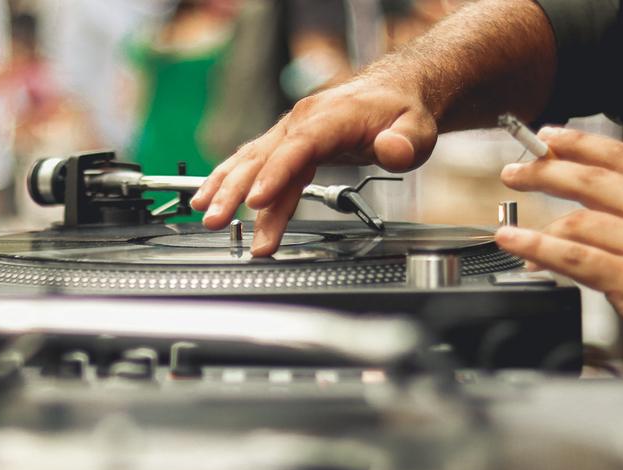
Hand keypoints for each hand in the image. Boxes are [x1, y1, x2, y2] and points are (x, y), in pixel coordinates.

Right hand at [190, 78, 437, 255]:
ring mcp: (290, 132)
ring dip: (224, 189)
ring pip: (251, 161)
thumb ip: (405, 142)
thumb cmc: (402, 113)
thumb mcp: (417, 130)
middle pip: (263, 158)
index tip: (256, 201)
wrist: (391, 94)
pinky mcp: (285, 143)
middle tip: (216, 221)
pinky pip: (254, 163)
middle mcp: (302, 122)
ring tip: (204, 216)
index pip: (298, 148)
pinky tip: (210, 197)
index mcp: (330, 118)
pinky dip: (230, 180)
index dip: (276, 175)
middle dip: (236, 192)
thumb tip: (392, 149)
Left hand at [496, 127, 622, 399]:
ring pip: (576, 218)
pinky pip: (571, 257)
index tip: (550, 137)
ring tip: (507, 222)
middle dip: (544, 170)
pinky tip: (514, 244)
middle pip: (592, 178)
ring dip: (533, 216)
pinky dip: (535, 248)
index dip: (580, 143)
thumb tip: (607, 219)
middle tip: (515, 170)